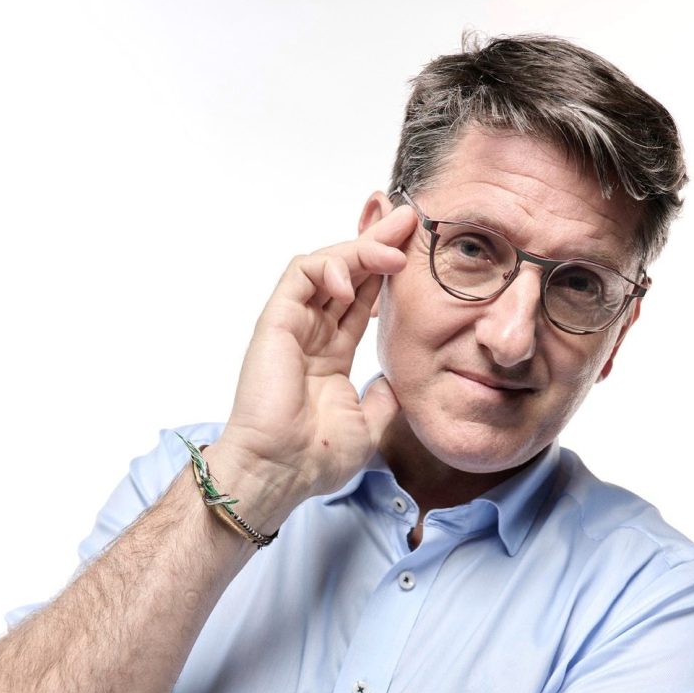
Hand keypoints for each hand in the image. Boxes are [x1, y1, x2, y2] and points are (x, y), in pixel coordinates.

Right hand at [213, 203, 417, 503]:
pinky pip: (298, 276)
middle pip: (348, 274)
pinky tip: (354, 281)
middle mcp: (312, 335)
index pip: (363, 301)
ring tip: (393, 249)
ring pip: (325, 266)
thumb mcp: (371, 423)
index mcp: (331, 355)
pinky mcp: (275, 323)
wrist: (282, 473)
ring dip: (360, 249)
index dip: (387, 274)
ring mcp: (293, 327)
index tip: (417, 251)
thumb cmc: (316, 457)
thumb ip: (384, 394)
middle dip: (379, 243)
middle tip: (409, 219)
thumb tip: (399, 378)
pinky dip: (327, 267)